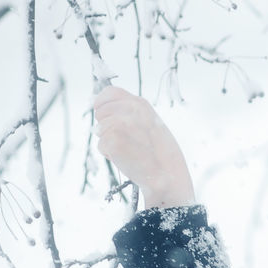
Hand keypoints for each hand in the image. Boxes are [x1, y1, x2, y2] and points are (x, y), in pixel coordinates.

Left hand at [93, 86, 196, 208]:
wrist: (167, 175)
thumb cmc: (161, 153)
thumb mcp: (151, 122)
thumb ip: (130, 112)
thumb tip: (101, 107)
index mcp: (140, 104)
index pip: (109, 93)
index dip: (103, 104)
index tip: (106, 116)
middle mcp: (129, 110)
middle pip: (100, 112)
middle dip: (107, 126)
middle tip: (127, 140)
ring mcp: (120, 124)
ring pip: (99, 130)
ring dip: (109, 142)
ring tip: (130, 150)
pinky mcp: (112, 140)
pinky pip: (101, 146)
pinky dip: (110, 155)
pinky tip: (127, 159)